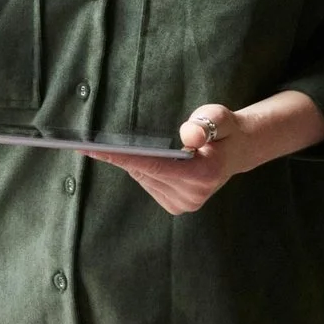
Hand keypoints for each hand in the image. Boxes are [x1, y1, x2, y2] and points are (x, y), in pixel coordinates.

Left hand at [89, 93, 323, 217]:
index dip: (122, 157)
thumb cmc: (224, 130)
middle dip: (120, 157)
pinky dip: (142, 170)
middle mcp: (193, 195)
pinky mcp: (177, 207)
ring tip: (115, 148)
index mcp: (204, 174)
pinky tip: (142, 159)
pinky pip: (148, 183)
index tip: (93, 150)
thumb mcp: (219, 117)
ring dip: (132, 163)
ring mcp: (185, 204)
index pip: (154, 164)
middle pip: (144, 172)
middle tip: (87, 144)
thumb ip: (206, 124)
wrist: (236, 150)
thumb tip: (190, 137)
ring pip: (144, 178)